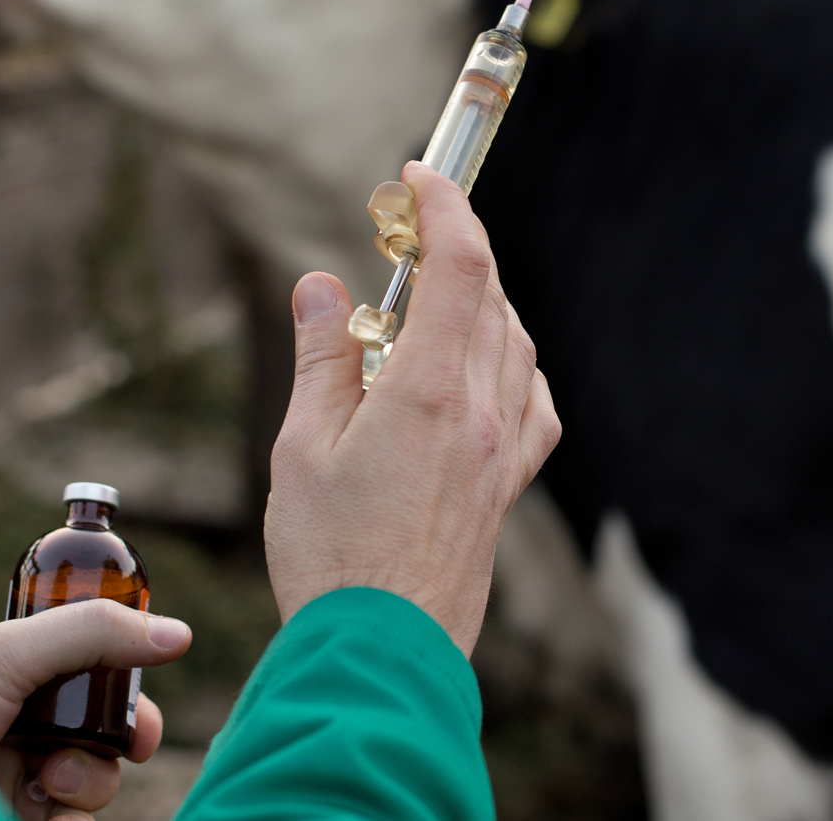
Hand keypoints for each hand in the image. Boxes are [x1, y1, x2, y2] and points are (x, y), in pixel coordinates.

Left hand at [0, 599, 191, 819]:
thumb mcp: (6, 653)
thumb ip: (92, 632)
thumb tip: (178, 634)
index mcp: (14, 680)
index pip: (89, 677)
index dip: (124, 688)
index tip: (142, 701)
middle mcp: (18, 731)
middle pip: (103, 732)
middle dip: (123, 737)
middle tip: (134, 744)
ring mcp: (16, 784)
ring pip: (95, 783)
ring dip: (90, 780)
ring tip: (51, 781)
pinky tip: (49, 819)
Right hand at [265, 160, 561, 654]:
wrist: (383, 654)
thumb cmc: (331, 557)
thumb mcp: (301, 446)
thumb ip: (321, 356)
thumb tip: (318, 284)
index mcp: (431, 392)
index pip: (460, 266)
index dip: (445, 206)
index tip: (417, 177)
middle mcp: (483, 412)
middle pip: (490, 296)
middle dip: (453, 248)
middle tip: (404, 233)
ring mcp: (503, 451)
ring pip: (514, 343)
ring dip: (480, 301)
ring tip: (428, 298)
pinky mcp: (507, 486)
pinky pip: (531, 401)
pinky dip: (510, 362)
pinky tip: (482, 370)